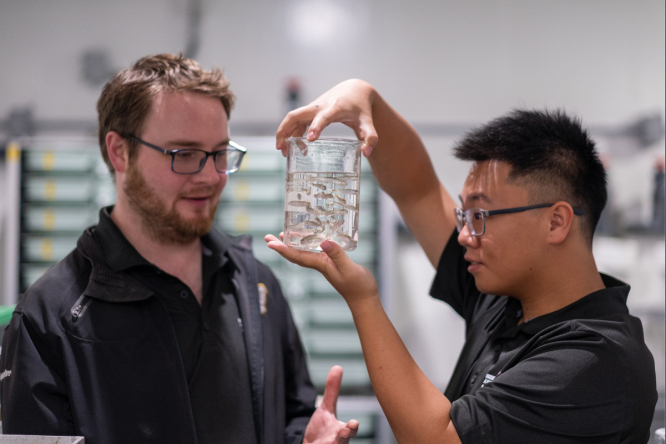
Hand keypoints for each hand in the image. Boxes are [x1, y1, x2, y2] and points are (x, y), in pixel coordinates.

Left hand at [264, 234, 379, 307]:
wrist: (364, 300)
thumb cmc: (359, 286)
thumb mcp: (349, 268)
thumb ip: (338, 255)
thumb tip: (324, 242)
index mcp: (320, 265)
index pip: (297, 256)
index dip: (283, 249)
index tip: (270, 242)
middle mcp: (319, 264)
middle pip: (295, 254)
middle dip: (281, 246)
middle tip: (268, 237)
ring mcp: (324, 265)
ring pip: (303, 253)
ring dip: (291, 245)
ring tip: (283, 235)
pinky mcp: (331, 264)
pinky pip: (313, 253)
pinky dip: (306, 245)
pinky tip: (309, 240)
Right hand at [276, 79, 378, 157]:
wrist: (354, 90)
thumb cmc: (360, 108)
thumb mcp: (368, 123)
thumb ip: (371, 138)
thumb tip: (366, 154)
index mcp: (335, 108)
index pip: (323, 116)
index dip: (316, 126)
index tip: (311, 139)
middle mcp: (320, 106)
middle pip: (296, 115)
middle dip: (286, 130)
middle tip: (281, 148)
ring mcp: (312, 107)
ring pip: (292, 117)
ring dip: (284, 132)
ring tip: (284, 152)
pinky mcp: (310, 111)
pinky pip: (295, 121)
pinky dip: (291, 132)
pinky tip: (293, 147)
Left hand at [303, 366, 358, 443]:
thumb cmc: (321, 431)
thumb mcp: (325, 409)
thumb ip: (332, 391)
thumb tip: (338, 367)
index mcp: (342, 432)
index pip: (350, 430)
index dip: (352, 427)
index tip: (353, 423)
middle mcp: (338, 443)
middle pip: (343, 442)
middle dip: (344, 437)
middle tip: (344, 432)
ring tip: (328, 443)